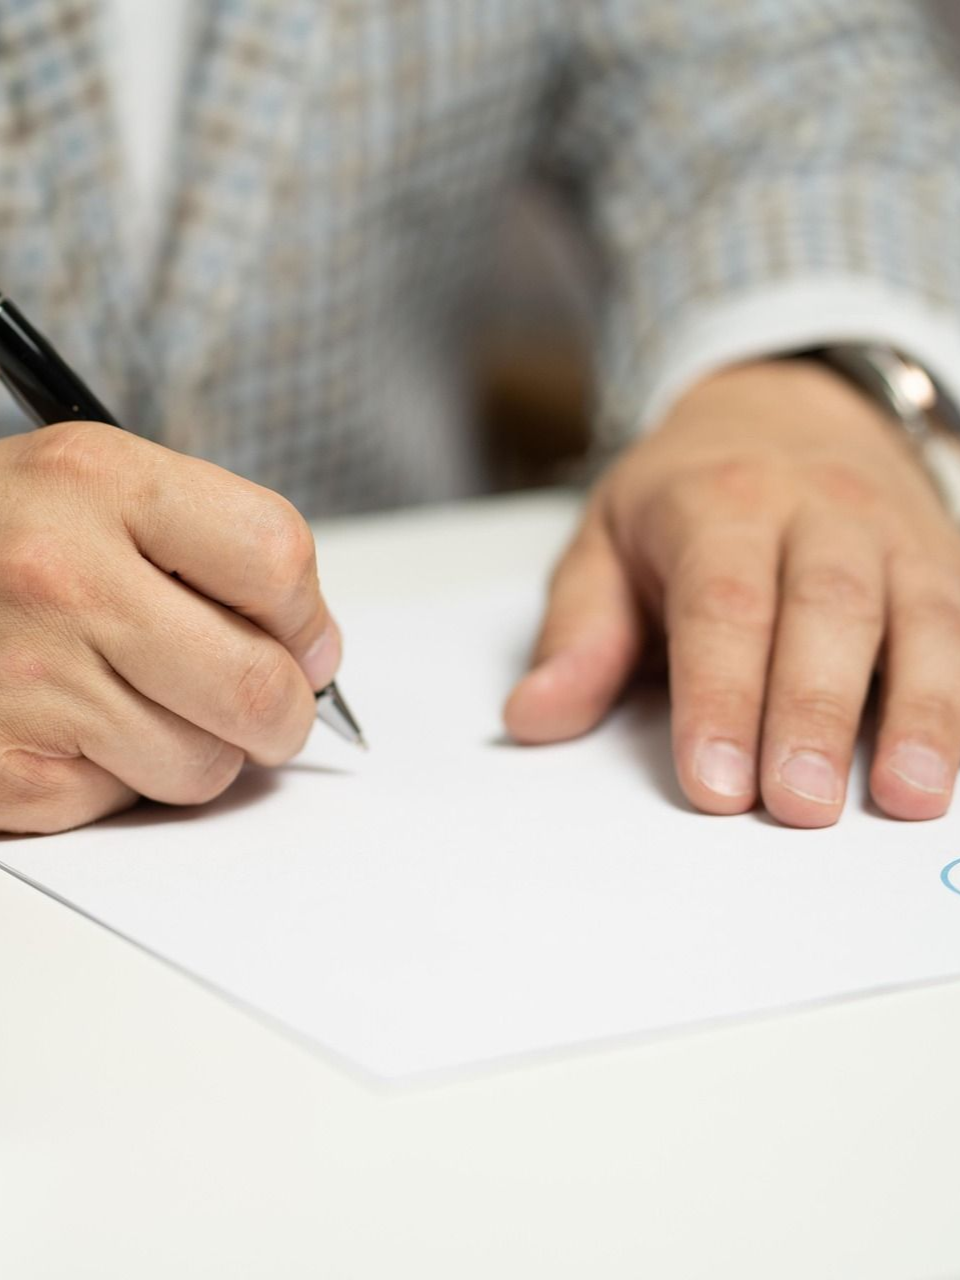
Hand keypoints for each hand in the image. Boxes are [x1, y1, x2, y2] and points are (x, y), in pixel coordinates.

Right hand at [0, 421, 339, 832]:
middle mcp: (61, 578)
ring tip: (149, 703)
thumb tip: (315, 654)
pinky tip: (77, 727)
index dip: (306, 616)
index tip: (301, 639)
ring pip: (205, 765)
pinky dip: (122, 776)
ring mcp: (27, 679)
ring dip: (202, 748)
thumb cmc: (5, 540)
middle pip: (257, 686)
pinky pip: (127, 800)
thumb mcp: (100, 488)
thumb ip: (216, 547)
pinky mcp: (5, 769)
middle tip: (267, 704)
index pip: (275, 558)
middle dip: (284, 711)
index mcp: (101, 483)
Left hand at [505, 359, 959, 826]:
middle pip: (826, 610)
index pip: (720, 603)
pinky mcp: (945, 558)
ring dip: (921, 710)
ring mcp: (894, 534)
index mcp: (717, 505)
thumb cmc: (687, 493)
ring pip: (919, 615)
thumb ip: (578, 634)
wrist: (784, 405)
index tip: (713, 783)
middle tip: (799, 806)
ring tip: (906, 795)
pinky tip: (954, 762)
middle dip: (813, 712)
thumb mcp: (605, 542)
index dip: (719, 695)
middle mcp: (817, 511)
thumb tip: (533, 718)